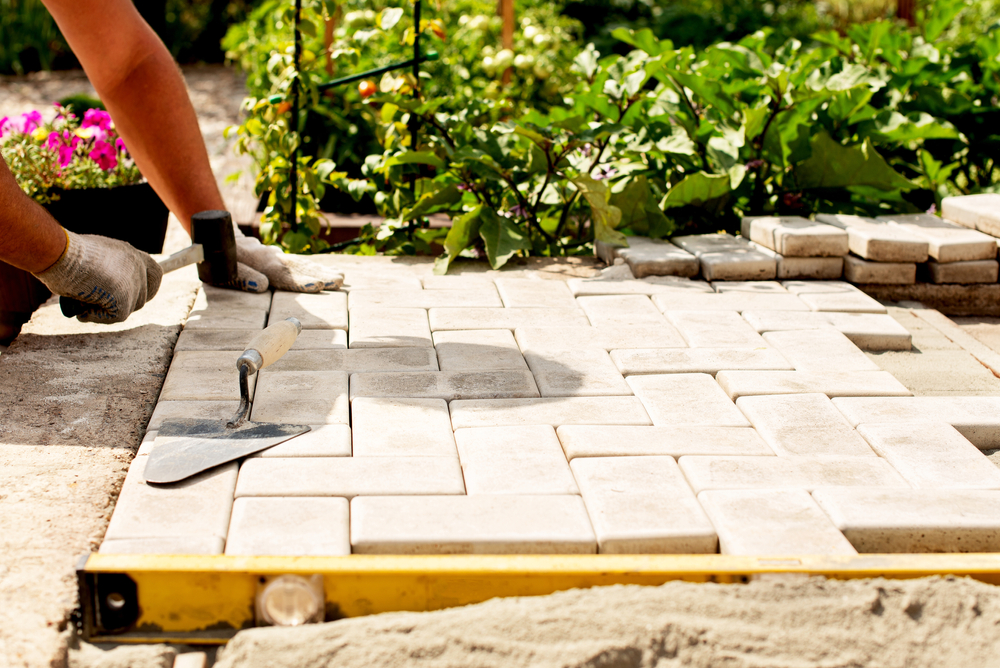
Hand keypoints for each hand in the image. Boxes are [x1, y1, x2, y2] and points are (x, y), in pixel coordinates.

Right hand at [32, 229, 161, 322]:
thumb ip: (106, 270)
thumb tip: (102, 288)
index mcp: (130, 253)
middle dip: (124, 305)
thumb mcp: (91, 257)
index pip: (154, 272)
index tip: (134, 297)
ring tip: (80, 302)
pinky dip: (96, 317)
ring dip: (106, 310)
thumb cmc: (63, 254)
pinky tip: (80, 310)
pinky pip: (115, 316)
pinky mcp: (125, 298)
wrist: (58, 253)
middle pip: (142, 296)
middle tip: (99, 306)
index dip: (148, 287)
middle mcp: (137, 266)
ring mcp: (133, 282)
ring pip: (128, 308)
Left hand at [226, 227, 343, 293]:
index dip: (299, 281)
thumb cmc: (216, 256)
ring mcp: (275, 255)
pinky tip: (327, 273)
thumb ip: (242, 276)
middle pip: (297, 267)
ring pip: (300, 263)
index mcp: (258, 261)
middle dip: (319, 275)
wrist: (216, 231)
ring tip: (340, 278)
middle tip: (339, 281)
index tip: (316, 285)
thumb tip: (262, 286)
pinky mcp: (276, 257)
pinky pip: (296, 262)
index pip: (281, 274)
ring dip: (320, 271)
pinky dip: (312, 267)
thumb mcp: (222, 268)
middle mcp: (270, 257)